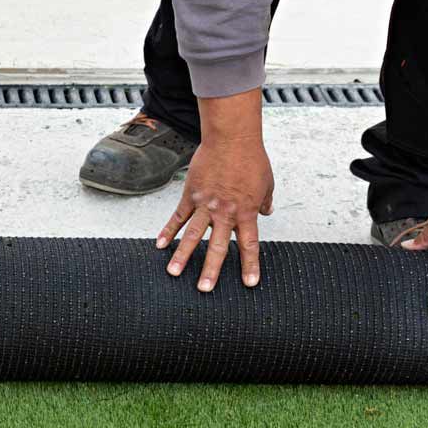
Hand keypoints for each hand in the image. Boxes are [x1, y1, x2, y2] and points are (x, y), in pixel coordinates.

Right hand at [156, 92, 273, 291]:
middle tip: (204, 289)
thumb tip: (267, 211)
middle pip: (217, 247)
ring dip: (182, 256)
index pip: (249, 244)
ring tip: (173, 273)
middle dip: (211, 270)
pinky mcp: (191, 195)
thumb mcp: (266, 182)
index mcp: (246, 212)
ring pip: (192, 236)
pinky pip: (178, 217)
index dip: (250, 265)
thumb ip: (265, 200)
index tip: (250, 283)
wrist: (232, 139)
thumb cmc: (251, 158)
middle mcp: (225, 213)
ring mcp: (205, 205)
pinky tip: (160, 244)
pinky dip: (168, 231)